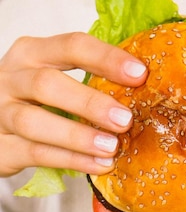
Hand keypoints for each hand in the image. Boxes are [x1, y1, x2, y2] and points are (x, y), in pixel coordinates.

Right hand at [0, 32, 146, 176]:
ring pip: (34, 121)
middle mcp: (10, 78)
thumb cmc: (32, 101)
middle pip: (47, 84)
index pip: (71, 46)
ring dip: (77, 136)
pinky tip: (97, 165)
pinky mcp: (0, 146)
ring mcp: (0, 112)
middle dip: (90, 102)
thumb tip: (145, 88)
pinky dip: (69, 160)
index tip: (140, 74)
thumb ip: (87, 78)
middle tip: (125, 119)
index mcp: (31, 53)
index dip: (106, 58)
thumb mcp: (51, 79)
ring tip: (111, 147)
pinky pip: (35, 153)